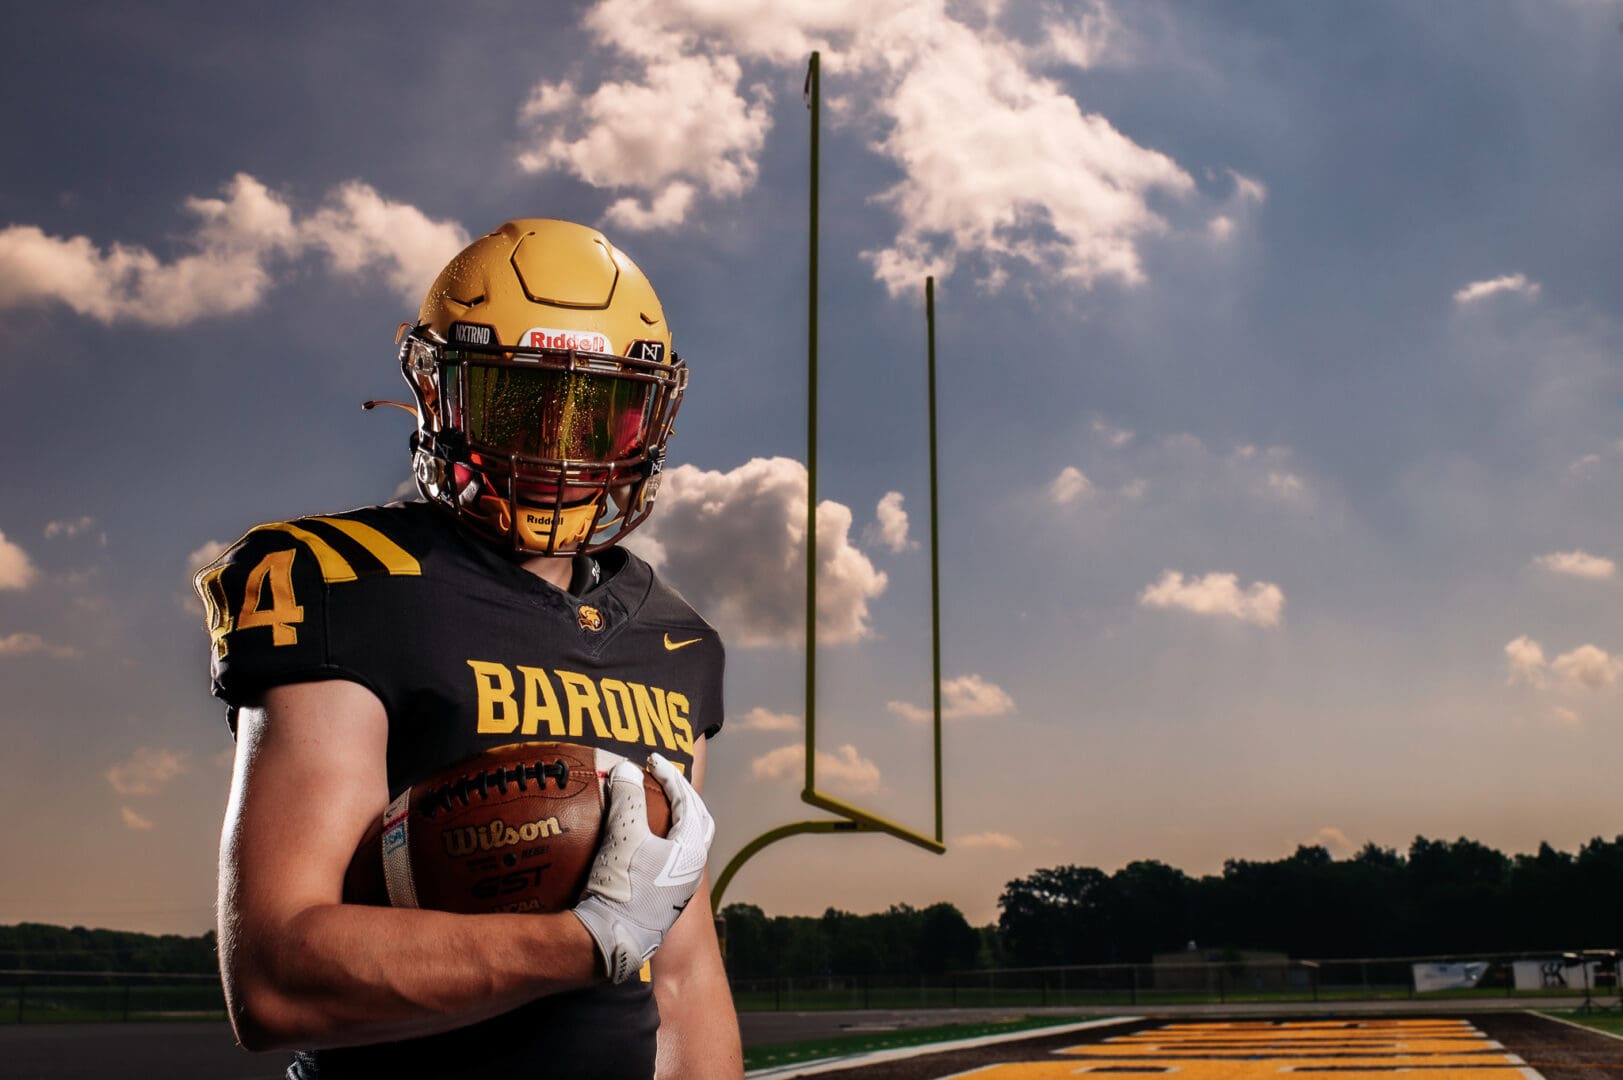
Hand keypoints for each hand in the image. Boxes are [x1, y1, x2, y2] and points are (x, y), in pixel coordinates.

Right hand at [572, 753, 714, 982]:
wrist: (612, 940)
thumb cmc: (623, 886)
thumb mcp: (623, 835)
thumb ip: (627, 797)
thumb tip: (627, 768)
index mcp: (692, 849)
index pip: (688, 800)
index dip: (670, 775)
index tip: (651, 760)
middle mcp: (694, 867)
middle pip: (698, 820)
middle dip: (683, 795)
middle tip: (662, 778)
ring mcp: (681, 886)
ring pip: (688, 841)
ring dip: (675, 817)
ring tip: (654, 804)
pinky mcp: (666, 899)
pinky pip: (673, 857)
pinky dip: (663, 838)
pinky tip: (642, 839)